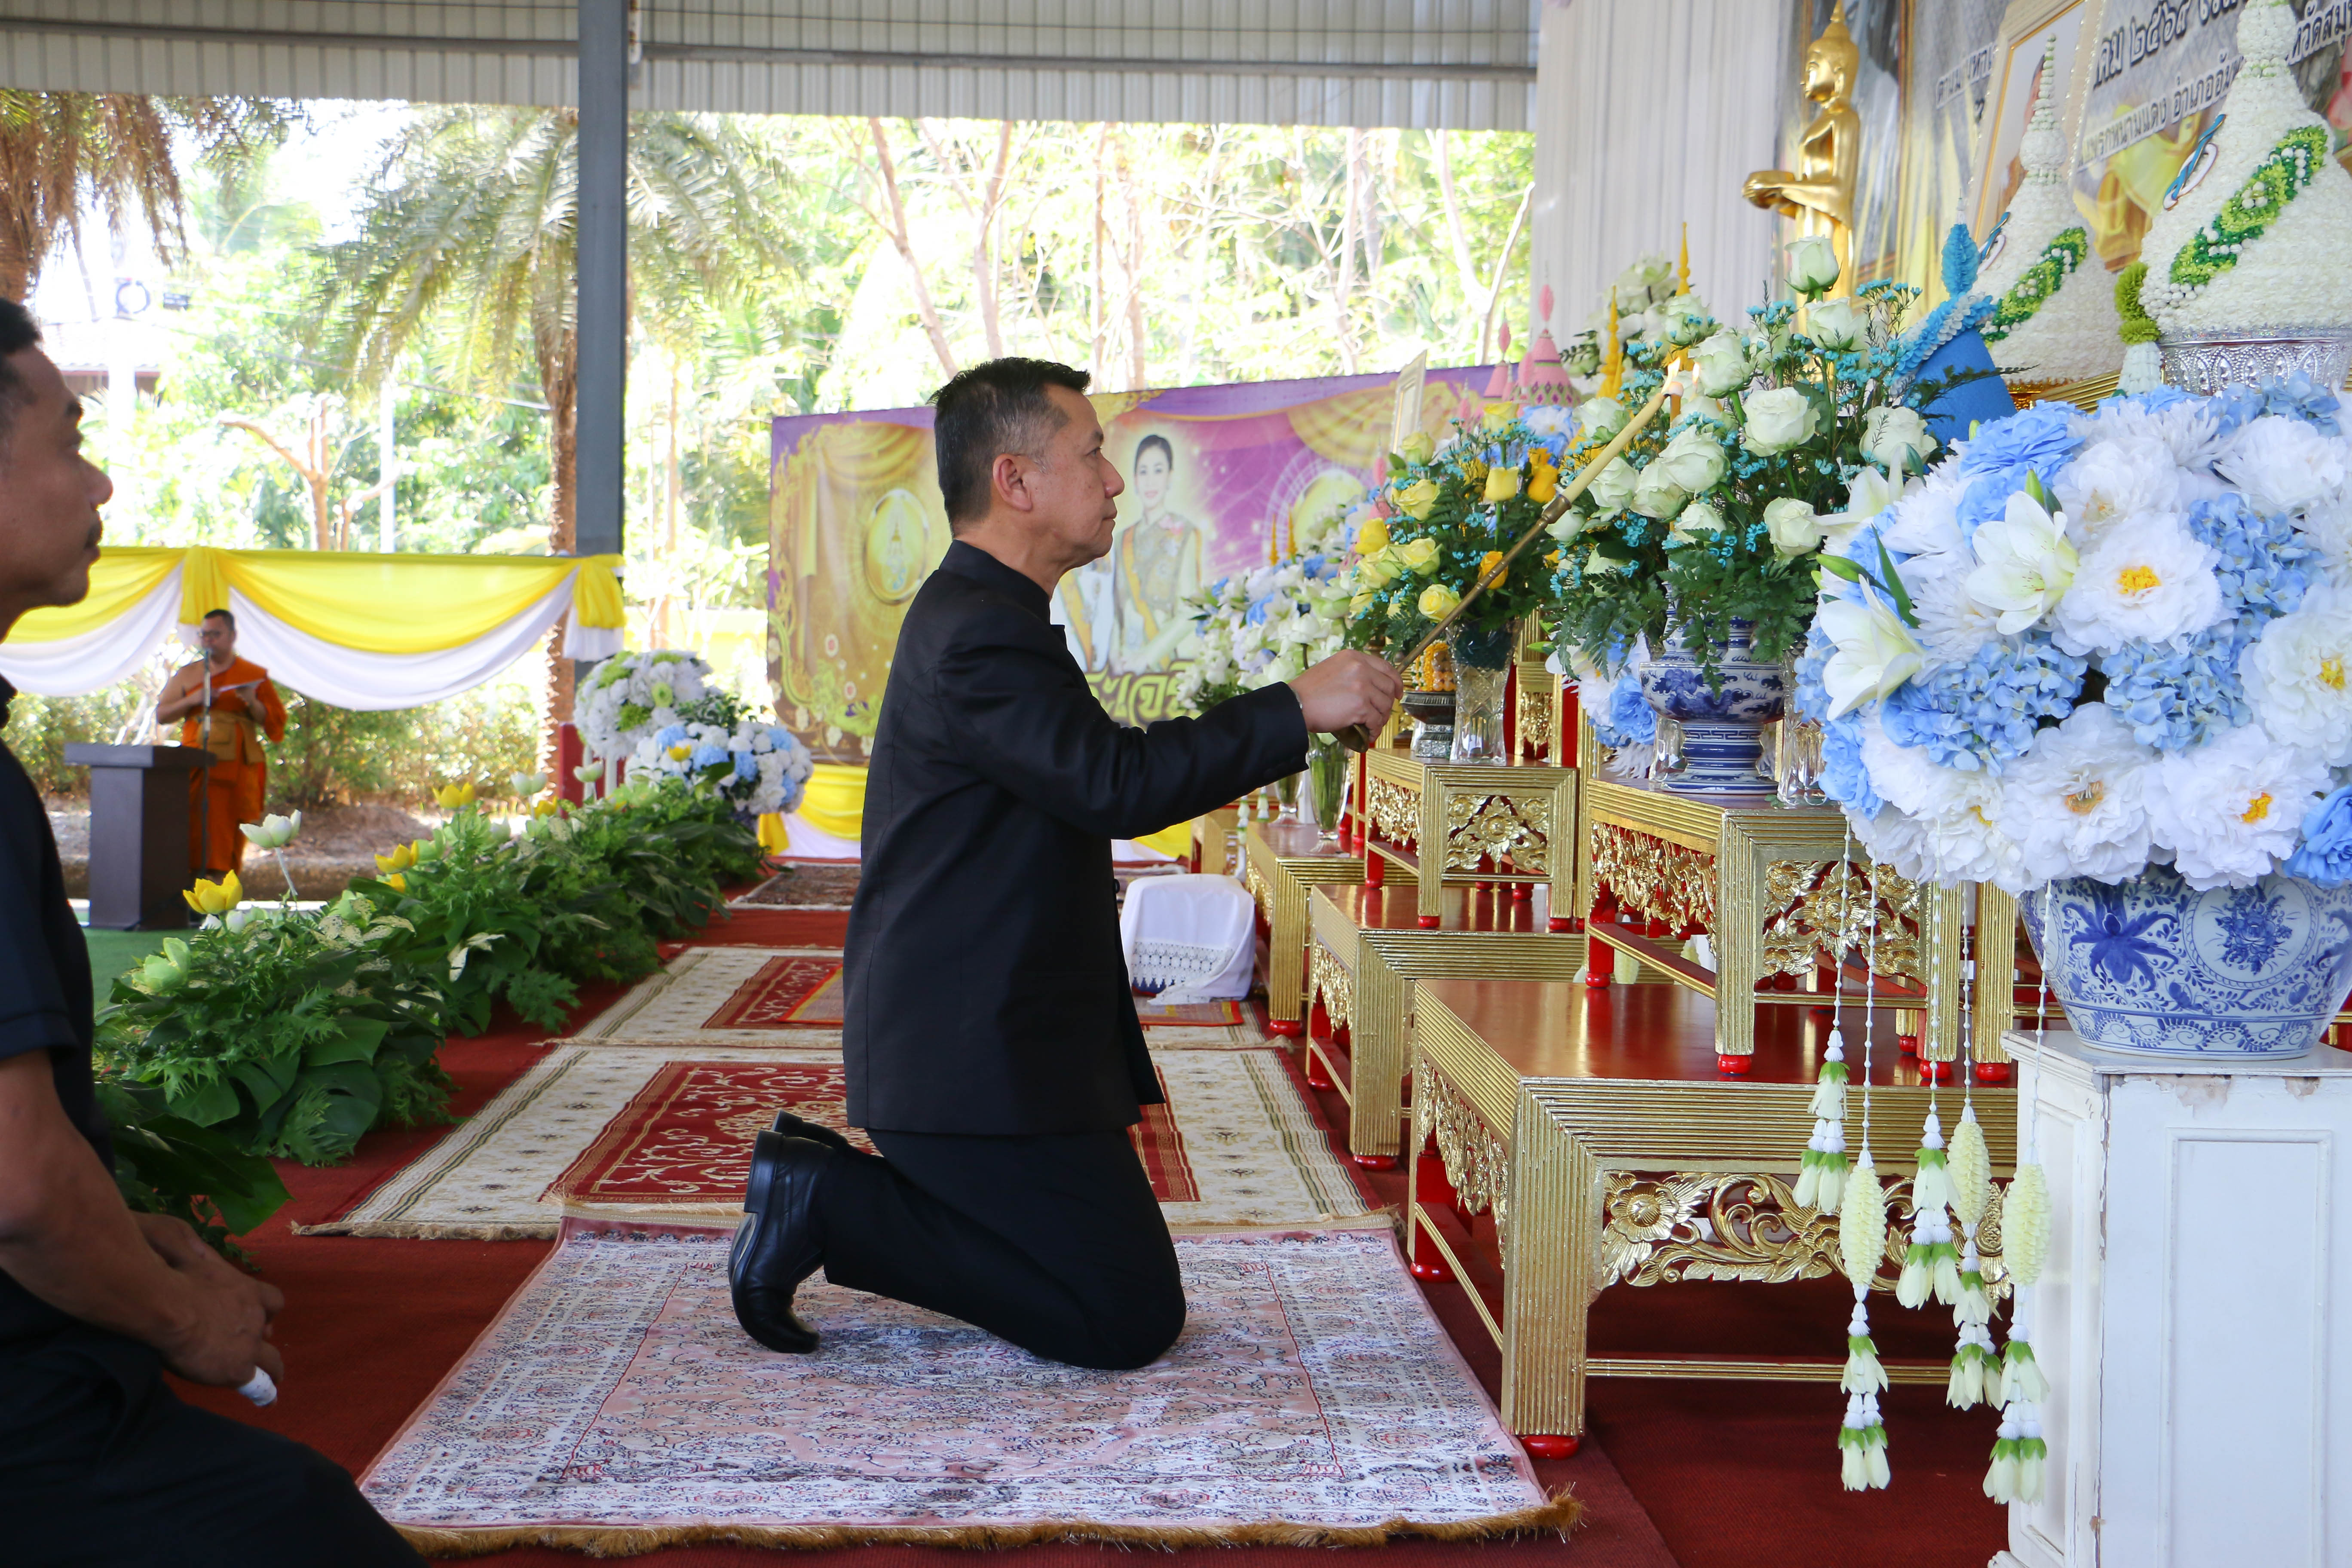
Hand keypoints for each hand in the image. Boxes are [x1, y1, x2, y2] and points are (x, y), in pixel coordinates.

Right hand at [135, 1213, 284, 1388]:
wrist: (165, 1304)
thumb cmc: (171, 1276)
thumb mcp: (188, 1257)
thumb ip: (194, 1254)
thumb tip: (188, 1238)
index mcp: (242, 1289)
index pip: (269, 1297)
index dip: (266, 1309)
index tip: (264, 1316)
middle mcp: (253, 1313)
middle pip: (270, 1326)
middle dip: (265, 1335)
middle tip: (259, 1346)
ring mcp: (249, 1341)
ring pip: (271, 1359)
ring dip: (271, 1369)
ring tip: (273, 1381)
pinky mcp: (238, 1367)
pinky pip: (257, 1382)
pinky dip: (261, 1390)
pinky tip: (266, 1399)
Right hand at [1289, 651, 1400, 736]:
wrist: (1295, 704)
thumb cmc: (1309, 691)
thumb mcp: (1332, 669)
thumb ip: (1353, 672)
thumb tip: (1371, 686)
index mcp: (1354, 657)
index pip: (1386, 667)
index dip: (1395, 681)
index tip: (1397, 692)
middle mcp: (1360, 668)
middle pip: (1388, 687)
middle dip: (1388, 703)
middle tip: (1382, 713)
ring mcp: (1362, 687)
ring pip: (1384, 705)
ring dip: (1380, 718)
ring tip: (1371, 725)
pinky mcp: (1360, 706)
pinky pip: (1376, 720)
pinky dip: (1374, 729)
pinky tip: (1368, 734)